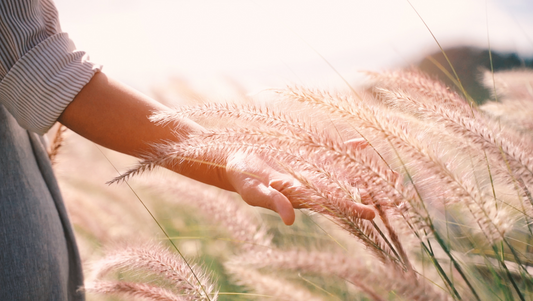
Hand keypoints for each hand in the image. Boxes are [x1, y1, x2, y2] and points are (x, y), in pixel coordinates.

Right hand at [225, 151, 374, 225]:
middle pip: (343, 191)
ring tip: (388, 173)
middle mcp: (310, 185)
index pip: (331, 205)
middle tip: (395, 196)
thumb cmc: (243, 179)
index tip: (372, 214)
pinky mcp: (305, 155)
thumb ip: (273, 202)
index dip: (351, 209)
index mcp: (300, 197)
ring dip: (363, 171)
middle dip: (366, 193)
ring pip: (341, 172)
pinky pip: (330, 151)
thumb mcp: (255, 192)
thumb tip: (291, 219)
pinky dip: (346, 148)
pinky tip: (362, 144)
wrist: (236, 159)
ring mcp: (310, 170)